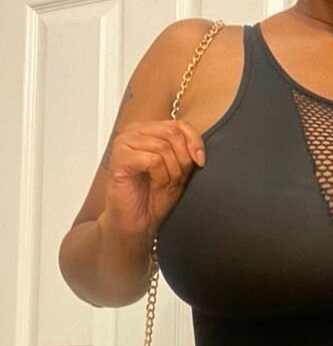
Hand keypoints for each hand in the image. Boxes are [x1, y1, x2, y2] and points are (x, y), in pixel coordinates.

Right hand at [102, 119, 205, 240]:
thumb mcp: (180, 168)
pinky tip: (154, 184)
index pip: (179, 124)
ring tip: (163, 183)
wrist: (140, 221)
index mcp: (148, 130)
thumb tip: (197, 145)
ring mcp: (123, 144)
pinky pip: (152, 160)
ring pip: (163, 147)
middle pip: (172, 133)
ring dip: (171, 171)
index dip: (194, 142)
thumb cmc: (156, 195)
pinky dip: (160, 175)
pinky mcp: (118, 159)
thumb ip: (187, 149)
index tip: (200, 162)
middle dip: (182, 159)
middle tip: (177, 178)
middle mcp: (133, 132)